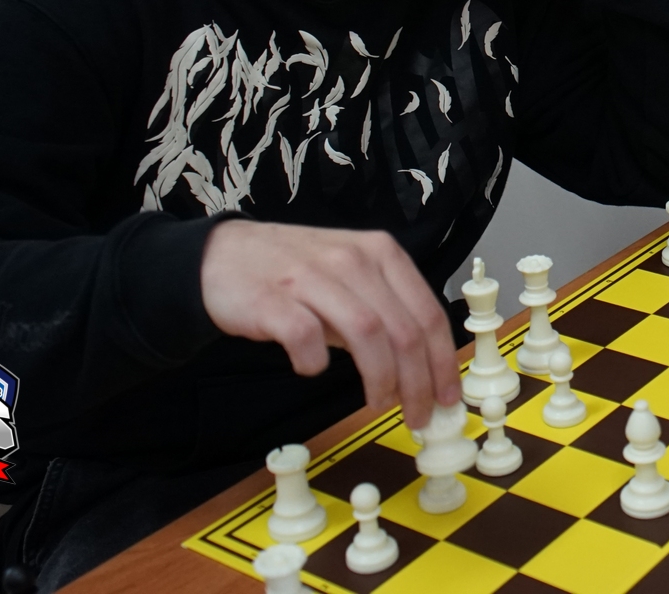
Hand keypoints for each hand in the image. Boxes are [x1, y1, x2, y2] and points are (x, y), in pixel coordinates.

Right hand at [201, 219, 459, 429]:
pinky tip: (312, 369)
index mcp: (381, 254)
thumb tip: (423, 369)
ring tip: (378, 403)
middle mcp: (352, 260)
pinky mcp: (273, 300)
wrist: (222, 256)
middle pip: (403, 330)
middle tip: (418, 415)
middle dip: (418, 382)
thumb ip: (385, 313)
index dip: (442, 362)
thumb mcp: (351, 280)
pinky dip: (316, 363)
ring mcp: (312, 277)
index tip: (446, 397)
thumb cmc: (294, 273)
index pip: (428, 313)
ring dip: (380, 378)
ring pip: (367, 334)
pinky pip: (306, 338)